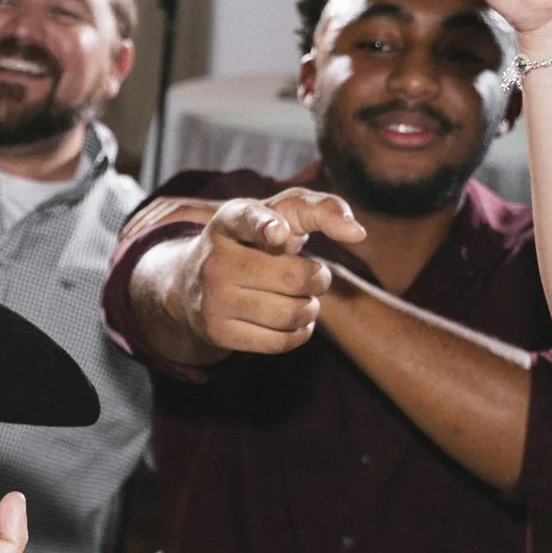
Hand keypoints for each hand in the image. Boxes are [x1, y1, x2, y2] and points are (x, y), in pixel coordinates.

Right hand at [167, 190, 367, 356]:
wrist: (193, 282)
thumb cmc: (255, 240)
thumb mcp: (281, 214)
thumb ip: (323, 210)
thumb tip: (358, 234)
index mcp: (230, 222)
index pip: (247, 220)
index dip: (266, 227)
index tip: (279, 234)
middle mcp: (215, 261)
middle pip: (292, 277)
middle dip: (319, 279)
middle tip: (316, 277)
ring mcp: (212, 299)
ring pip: (288, 313)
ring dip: (310, 309)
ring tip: (305, 300)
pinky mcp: (217, 332)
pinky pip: (278, 342)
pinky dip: (299, 333)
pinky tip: (295, 321)